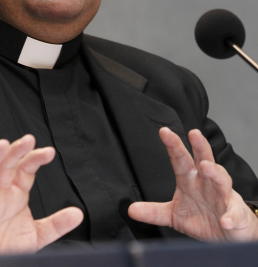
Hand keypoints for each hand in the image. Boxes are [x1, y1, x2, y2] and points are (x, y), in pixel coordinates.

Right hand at [0, 135, 82, 254]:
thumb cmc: (7, 247)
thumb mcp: (37, 235)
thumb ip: (56, 224)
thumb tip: (77, 214)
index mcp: (17, 192)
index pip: (26, 169)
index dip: (35, 159)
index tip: (49, 153)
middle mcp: (1, 191)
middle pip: (7, 165)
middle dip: (16, 151)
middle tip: (28, 140)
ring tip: (3, 145)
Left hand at [128, 127, 257, 241]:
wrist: (228, 233)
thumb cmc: (203, 217)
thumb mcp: (173, 215)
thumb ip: (153, 211)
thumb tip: (131, 209)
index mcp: (190, 179)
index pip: (180, 159)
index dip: (173, 145)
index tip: (164, 132)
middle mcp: (206, 182)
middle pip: (204, 159)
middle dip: (199, 146)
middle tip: (193, 133)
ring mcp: (222, 196)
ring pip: (221, 179)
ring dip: (215, 172)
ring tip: (206, 166)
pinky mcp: (235, 213)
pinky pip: (233, 213)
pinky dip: (230, 215)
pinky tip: (225, 219)